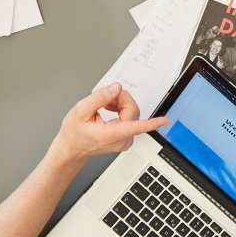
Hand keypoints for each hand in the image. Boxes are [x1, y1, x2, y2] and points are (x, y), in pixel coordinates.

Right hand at [49, 83, 166, 161]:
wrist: (71, 148)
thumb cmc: (74, 133)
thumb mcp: (80, 111)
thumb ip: (99, 97)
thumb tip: (116, 88)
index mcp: (110, 135)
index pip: (135, 127)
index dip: (151, 123)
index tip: (164, 121)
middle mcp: (121, 140)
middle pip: (132, 111)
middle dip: (121, 99)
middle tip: (106, 97)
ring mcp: (125, 141)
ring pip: (132, 113)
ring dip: (120, 104)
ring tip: (104, 105)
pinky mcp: (126, 138)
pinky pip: (131, 118)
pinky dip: (121, 110)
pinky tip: (109, 109)